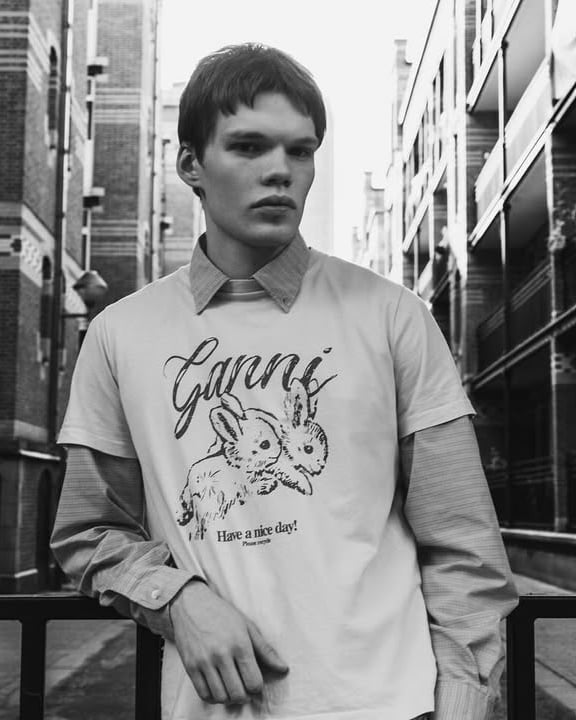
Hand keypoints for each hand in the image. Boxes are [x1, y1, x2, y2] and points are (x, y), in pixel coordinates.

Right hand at [169, 580, 288, 705]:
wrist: (190, 604)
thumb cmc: (221, 613)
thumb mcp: (247, 626)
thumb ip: (265, 650)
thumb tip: (284, 669)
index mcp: (239, 643)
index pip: (254, 682)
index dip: (257, 687)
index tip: (255, 682)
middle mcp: (221, 654)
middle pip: (238, 693)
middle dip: (245, 695)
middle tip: (244, 687)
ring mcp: (204, 662)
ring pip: (221, 697)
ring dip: (229, 698)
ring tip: (232, 687)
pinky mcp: (190, 667)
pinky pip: (204, 694)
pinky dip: (213, 697)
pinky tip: (218, 688)